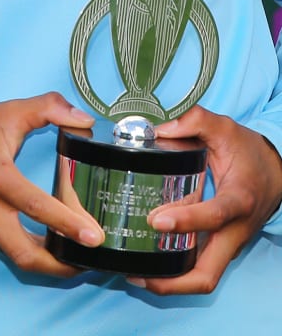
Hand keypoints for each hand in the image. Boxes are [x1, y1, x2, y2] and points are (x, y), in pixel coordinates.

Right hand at [0, 93, 105, 276]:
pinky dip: (24, 249)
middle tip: (89, 261)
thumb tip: (84, 119)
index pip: (35, 207)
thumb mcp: (7, 111)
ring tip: (73, 258)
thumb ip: (48, 108)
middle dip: (60, 265)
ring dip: (46, 261)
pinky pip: (1, 247)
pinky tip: (42, 242)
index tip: (94, 236)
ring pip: (15, 257)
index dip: (67, 224)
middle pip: (25, 254)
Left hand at [126, 106, 281, 295]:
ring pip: (204, 278)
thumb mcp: (224, 128)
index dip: (187, 221)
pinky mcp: (220, 246)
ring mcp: (228, 243)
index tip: (156, 220)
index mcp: (238, 199)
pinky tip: (148, 265)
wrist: (275, 172)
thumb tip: (159, 128)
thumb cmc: (248, 151)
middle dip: (173, 280)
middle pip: (208, 273)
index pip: (215, 216)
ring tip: (135, 275)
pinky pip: (200, 268)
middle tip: (137, 272)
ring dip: (172, 283)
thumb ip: (194, 121)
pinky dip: (176, 273)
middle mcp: (234, 230)